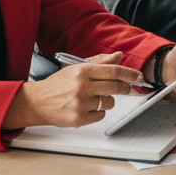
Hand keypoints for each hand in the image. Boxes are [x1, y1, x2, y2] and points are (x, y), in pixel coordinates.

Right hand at [3, 52, 143, 129]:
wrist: (37, 101)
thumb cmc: (58, 84)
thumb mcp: (77, 67)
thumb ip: (100, 62)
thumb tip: (118, 56)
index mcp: (83, 71)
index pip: (113, 71)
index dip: (129, 74)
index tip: (138, 76)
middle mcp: (82, 86)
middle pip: (115, 87)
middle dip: (125, 88)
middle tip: (126, 88)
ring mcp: (80, 103)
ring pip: (109, 102)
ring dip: (107, 101)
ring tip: (94, 99)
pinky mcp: (78, 118)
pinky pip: (101, 115)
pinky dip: (98, 112)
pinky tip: (87, 108)